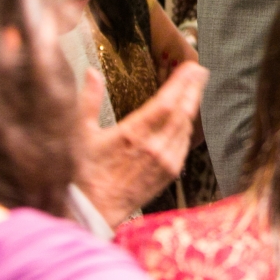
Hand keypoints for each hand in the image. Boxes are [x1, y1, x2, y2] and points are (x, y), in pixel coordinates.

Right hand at [74, 61, 207, 227]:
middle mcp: (154, 147)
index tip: (190, 67)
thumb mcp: (79, 135)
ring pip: (186, 127)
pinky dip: (187, 128)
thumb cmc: (82, 174)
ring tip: (194, 89)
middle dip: (193, 88)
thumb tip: (92, 73)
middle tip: (200, 71)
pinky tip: (186, 119)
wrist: (92, 212)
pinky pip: (185, 144)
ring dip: (191, 106)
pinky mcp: (169, 174)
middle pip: (183, 111)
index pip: (166, 102)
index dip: (181, 83)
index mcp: (133, 134)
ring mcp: (165, 162)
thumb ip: (88, 101)